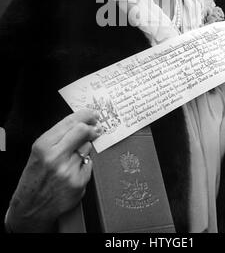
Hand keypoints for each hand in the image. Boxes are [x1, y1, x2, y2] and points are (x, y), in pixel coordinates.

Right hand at [5, 109, 99, 232]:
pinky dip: (83, 166)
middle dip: (91, 128)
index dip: (85, 115)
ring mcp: (69, 171)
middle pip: (83, 131)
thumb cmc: (35, 177)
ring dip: (83, 150)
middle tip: (95, 128)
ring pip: (87, 148)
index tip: (92, 114)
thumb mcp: (39, 151)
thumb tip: (83, 123)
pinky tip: (72, 173)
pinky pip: (89, 165)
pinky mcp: (79, 183)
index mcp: (44, 146)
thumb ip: (59, 136)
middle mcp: (56, 157)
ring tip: (70, 160)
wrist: (31, 208)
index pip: (71, 122)